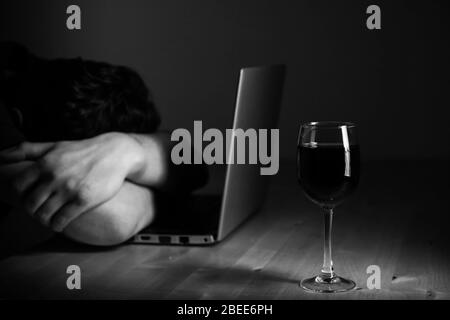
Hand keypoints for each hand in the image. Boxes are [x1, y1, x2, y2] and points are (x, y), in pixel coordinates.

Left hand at [0, 133, 143, 231]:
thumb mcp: (54, 145)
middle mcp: (55, 176)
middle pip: (29, 204)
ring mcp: (69, 189)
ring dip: (44, 220)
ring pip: (43, 215)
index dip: (20, 195)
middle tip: (40, 209)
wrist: (116, 153)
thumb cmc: (82, 151)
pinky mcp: (84, 200)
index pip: (17, 186)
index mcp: (45, 163)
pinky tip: (61, 221)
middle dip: (32, 210)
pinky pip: (61, 221)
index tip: (30, 196)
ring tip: (50, 217)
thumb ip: (26, 150)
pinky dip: (57, 225)